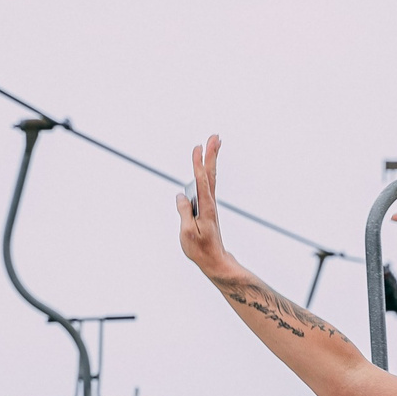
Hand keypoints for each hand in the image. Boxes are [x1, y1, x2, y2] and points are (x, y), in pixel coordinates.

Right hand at [175, 134, 232, 275]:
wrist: (214, 259)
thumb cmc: (201, 249)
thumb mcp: (188, 233)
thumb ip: (184, 212)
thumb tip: (181, 196)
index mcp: (205, 208)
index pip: (202, 181)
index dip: (199, 164)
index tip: (198, 148)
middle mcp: (210, 203)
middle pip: (210, 174)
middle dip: (212, 154)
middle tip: (215, 136)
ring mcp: (209, 204)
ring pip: (211, 177)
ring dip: (212, 159)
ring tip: (214, 143)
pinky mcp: (207, 208)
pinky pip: (207, 185)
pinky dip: (207, 172)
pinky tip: (207, 165)